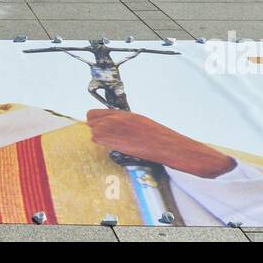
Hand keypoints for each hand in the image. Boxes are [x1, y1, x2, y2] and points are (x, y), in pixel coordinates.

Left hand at [86, 109, 235, 177]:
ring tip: (116, 145)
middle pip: (91, 120)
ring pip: (94, 131)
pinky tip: (118, 149)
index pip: (96, 113)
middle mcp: (118, 118)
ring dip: (101, 139)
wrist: (172, 147)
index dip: (97, 122)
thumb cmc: (161, 139)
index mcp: (126, 114)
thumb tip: (115, 131)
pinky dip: (105, 145)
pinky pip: (100, 140)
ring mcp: (116, 127)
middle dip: (95, 129)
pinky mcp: (116, 139)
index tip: (100, 129)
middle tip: (106, 138)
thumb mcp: (142, 125)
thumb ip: (126, 125)